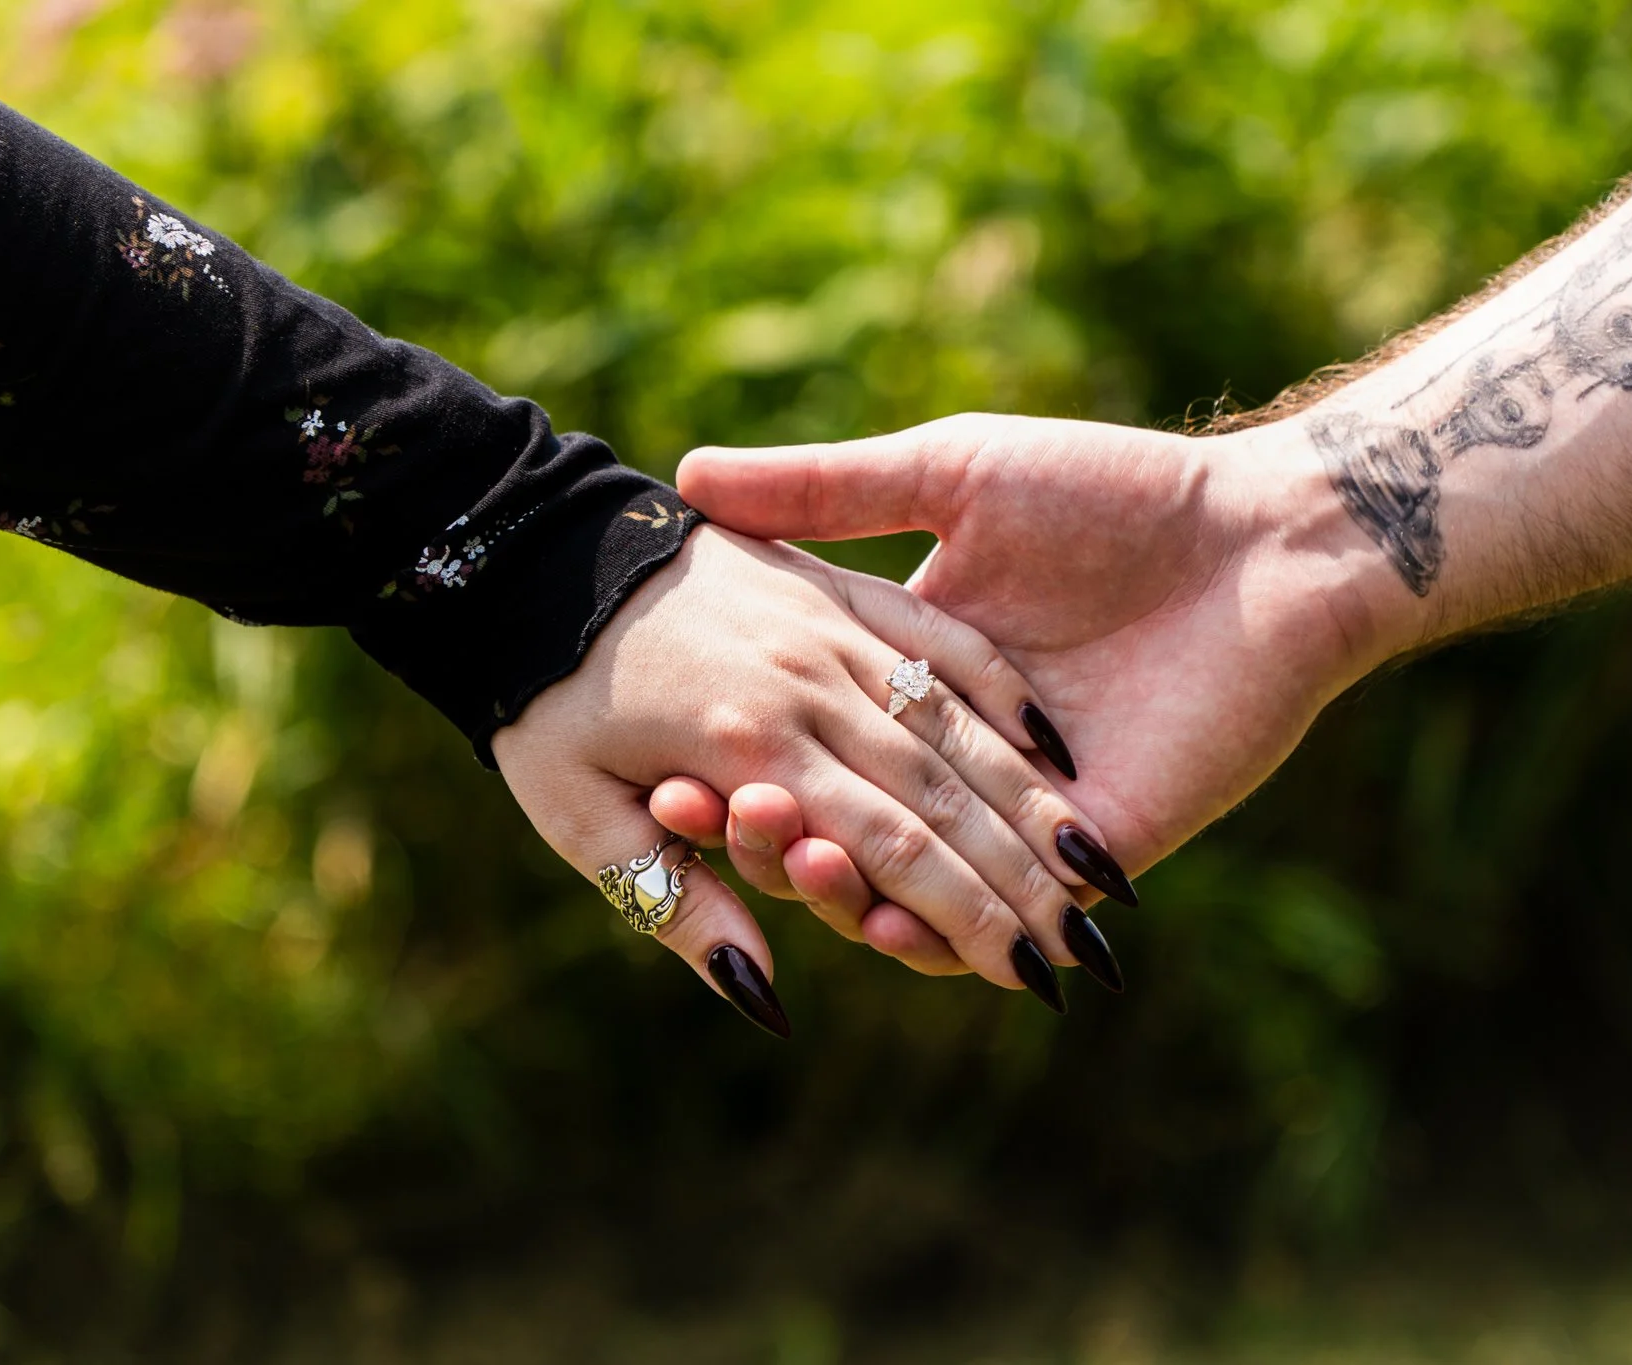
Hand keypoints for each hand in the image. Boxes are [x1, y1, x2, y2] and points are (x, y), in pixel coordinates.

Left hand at [491, 524, 1120, 1030]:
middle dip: (1020, 877)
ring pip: (955, 721)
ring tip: (1098, 861)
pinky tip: (1048, 741)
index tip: (1031, 975)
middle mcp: (808, 685)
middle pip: (940, 794)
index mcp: (749, 746)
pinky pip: (937, 636)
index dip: (964, 916)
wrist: (534, 552)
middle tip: (1086, 946)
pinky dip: (998, 690)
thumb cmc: (543, 699)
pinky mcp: (836, 585)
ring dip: (1031, 797)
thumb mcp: (577, 816)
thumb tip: (767, 995)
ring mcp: (829, 627)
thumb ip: (678, 903)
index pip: (885, 847)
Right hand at [668, 414, 1393, 969]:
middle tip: (693, 808)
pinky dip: (929, 930)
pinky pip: (996, 917)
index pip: (806, 733)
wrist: (1263, 539)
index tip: (664, 747)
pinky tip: (872, 913)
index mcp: (919, 670)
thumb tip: (690, 473)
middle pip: (840, 815)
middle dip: (767, 824)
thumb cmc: (1112, 493)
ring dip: (833, 883)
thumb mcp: (950, 476)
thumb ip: (830, 488)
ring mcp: (1024, 813)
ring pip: (904, 880)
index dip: (735, 747)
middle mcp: (962, 752)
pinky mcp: (1090, 854)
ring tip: (785, 852)